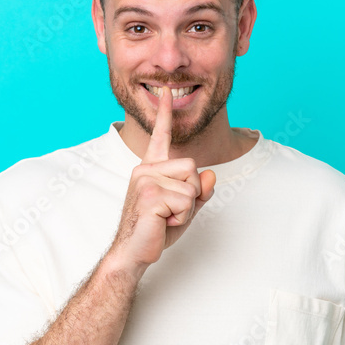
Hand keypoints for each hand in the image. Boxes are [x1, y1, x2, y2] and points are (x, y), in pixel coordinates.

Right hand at [108, 86, 215, 270]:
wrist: (133, 252)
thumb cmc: (156, 230)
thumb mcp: (184, 209)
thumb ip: (199, 192)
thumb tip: (211, 176)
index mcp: (151, 168)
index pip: (161, 136)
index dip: (164, 113)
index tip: (165, 91)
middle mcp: (146, 169)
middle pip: (192, 167)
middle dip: (192, 194)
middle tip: (171, 212)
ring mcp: (145, 179)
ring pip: (191, 186)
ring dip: (186, 209)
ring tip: (166, 218)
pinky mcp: (149, 194)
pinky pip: (186, 200)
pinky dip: (181, 217)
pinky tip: (162, 223)